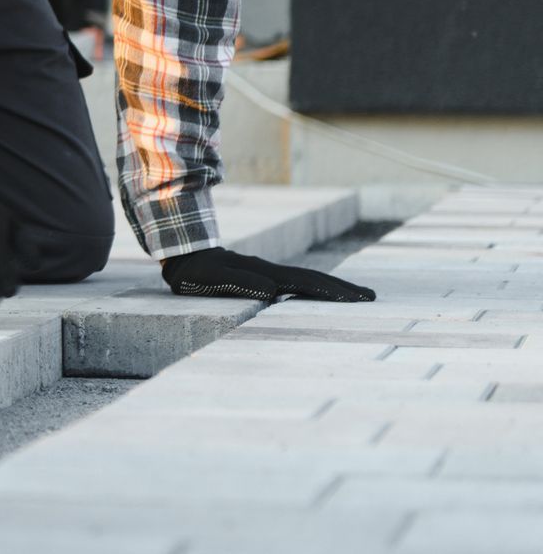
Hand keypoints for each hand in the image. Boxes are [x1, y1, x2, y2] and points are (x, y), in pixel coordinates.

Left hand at [161, 247, 375, 302]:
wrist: (182, 254)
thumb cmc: (194, 271)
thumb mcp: (212, 277)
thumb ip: (239, 282)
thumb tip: (272, 291)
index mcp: (263, 272)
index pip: (304, 282)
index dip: (330, 291)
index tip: (356, 299)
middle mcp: (270, 270)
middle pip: (312, 278)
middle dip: (342, 288)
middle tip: (371, 297)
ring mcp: (268, 272)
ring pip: (306, 278)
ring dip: (332, 287)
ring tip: (357, 295)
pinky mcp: (262, 276)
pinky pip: (295, 282)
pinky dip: (314, 288)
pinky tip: (322, 295)